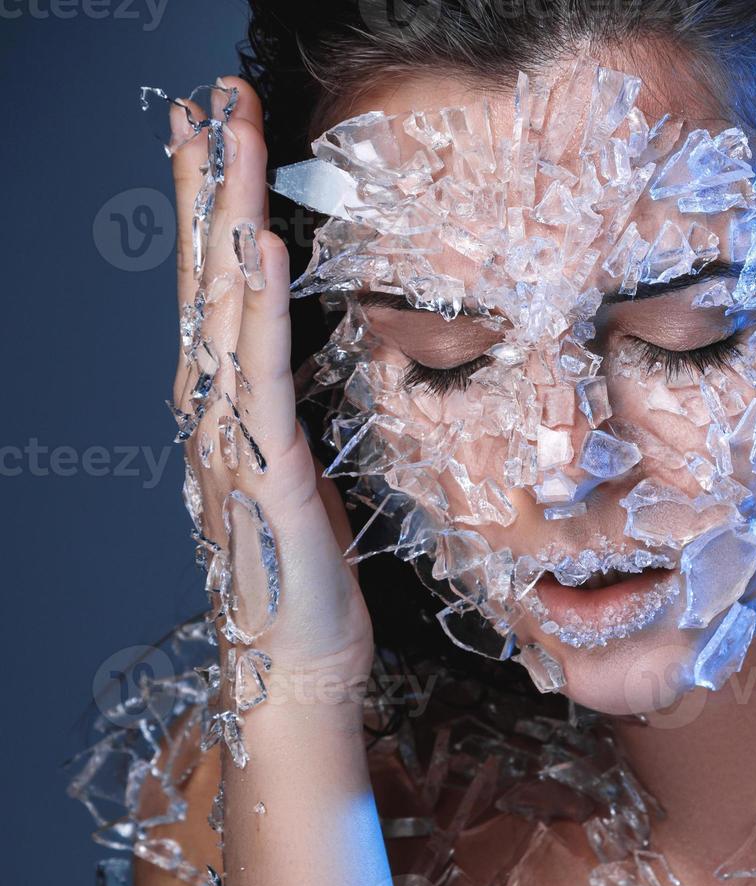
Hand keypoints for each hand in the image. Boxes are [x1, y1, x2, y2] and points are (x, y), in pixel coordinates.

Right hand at [168, 76, 372, 684]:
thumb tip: (298, 372)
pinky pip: (261, 372)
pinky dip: (257, 307)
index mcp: (227, 409)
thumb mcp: (304, 476)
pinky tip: (262, 246)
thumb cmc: (304, 583)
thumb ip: (290, 417)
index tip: (209, 134)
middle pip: (204, 275)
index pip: (214, 288)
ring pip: (225, 304)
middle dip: (206, 180)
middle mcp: (213, 411)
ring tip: (227, 132)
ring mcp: (231, 436)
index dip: (207, 207)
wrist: (297, 670)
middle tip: (208, 98)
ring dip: (226, 213)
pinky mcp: (266, 468)